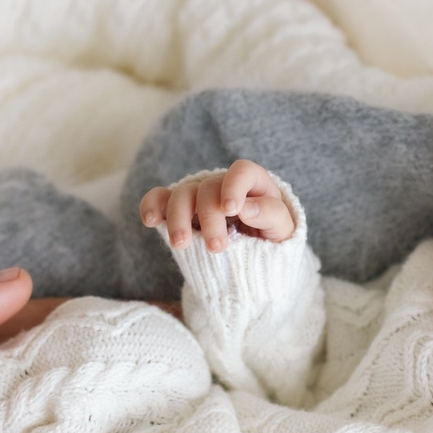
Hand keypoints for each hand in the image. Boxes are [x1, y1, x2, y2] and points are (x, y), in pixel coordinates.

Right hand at [139, 159, 296, 249]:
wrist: (254, 260)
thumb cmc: (271, 239)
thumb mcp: (282, 230)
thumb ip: (270, 215)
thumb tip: (247, 208)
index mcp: (252, 184)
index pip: (241, 172)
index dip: (234, 186)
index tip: (231, 210)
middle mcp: (221, 185)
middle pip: (208, 189)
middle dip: (210, 217)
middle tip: (216, 247)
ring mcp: (198, 196)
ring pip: (181, 195)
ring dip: (178, 218)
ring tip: (181, 244)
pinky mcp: (178, 211)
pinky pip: (159, 200)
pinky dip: (152, 206)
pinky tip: (150, 220)